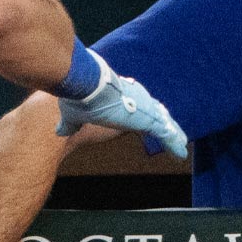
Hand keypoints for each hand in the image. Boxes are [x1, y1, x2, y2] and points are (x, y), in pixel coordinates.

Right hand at [55, 54, 187, 157]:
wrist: (83, 88)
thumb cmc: (77, 97)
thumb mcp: (73, 114)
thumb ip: (70, 123)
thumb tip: (58, 131)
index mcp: (119, 94)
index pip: (137, 103)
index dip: (144, 112)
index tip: (149, 118)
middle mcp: (136, 97)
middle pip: (155, 110)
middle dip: (163, 120)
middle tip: (172, 130)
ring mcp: (145, 108)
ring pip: (165, 122)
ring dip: (173, 134)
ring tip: (182, 144)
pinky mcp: (149, 119)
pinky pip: (167, 134)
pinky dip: (174, 145)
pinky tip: (181, 154)